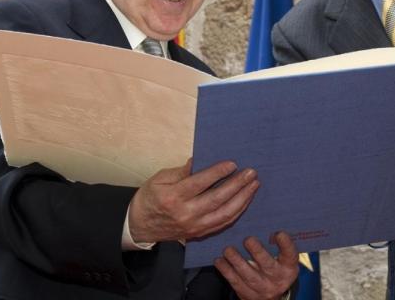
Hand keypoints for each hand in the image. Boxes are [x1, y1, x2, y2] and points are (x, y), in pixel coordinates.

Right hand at [128, 159, 258, 242]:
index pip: (200, 183)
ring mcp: (194, 226)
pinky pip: (223, 223)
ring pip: (224, 214)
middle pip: (217, 199)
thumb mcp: (159, 179)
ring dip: (242, 199)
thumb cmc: (149, 198)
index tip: (233, 163)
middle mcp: (185, 214)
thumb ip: (181, 171)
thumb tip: (199, 160)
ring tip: (254, 185)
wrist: (140, 226)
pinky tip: (245, 200)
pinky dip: (237, 212)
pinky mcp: (199, 233)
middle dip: (237, 185)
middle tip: (251, 173)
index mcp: (173, 197)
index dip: (218, 173)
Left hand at [215, 232, 298, 299]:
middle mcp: (277, 279)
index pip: (290, 254)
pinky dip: (226, 271)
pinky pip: (235, 282)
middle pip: (268, 265)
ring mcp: (262, 288)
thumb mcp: (282, 259)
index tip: (279, 233)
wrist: (269, 296)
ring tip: (228, 250)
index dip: (286, 244)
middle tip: (248, 239)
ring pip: (248, 275)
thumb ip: (275, 244)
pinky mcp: (247, 294)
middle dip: (257, 252)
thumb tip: (263, 218)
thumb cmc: (275, 268)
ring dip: (237, 261)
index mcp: (288, 267)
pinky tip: (219, 261)